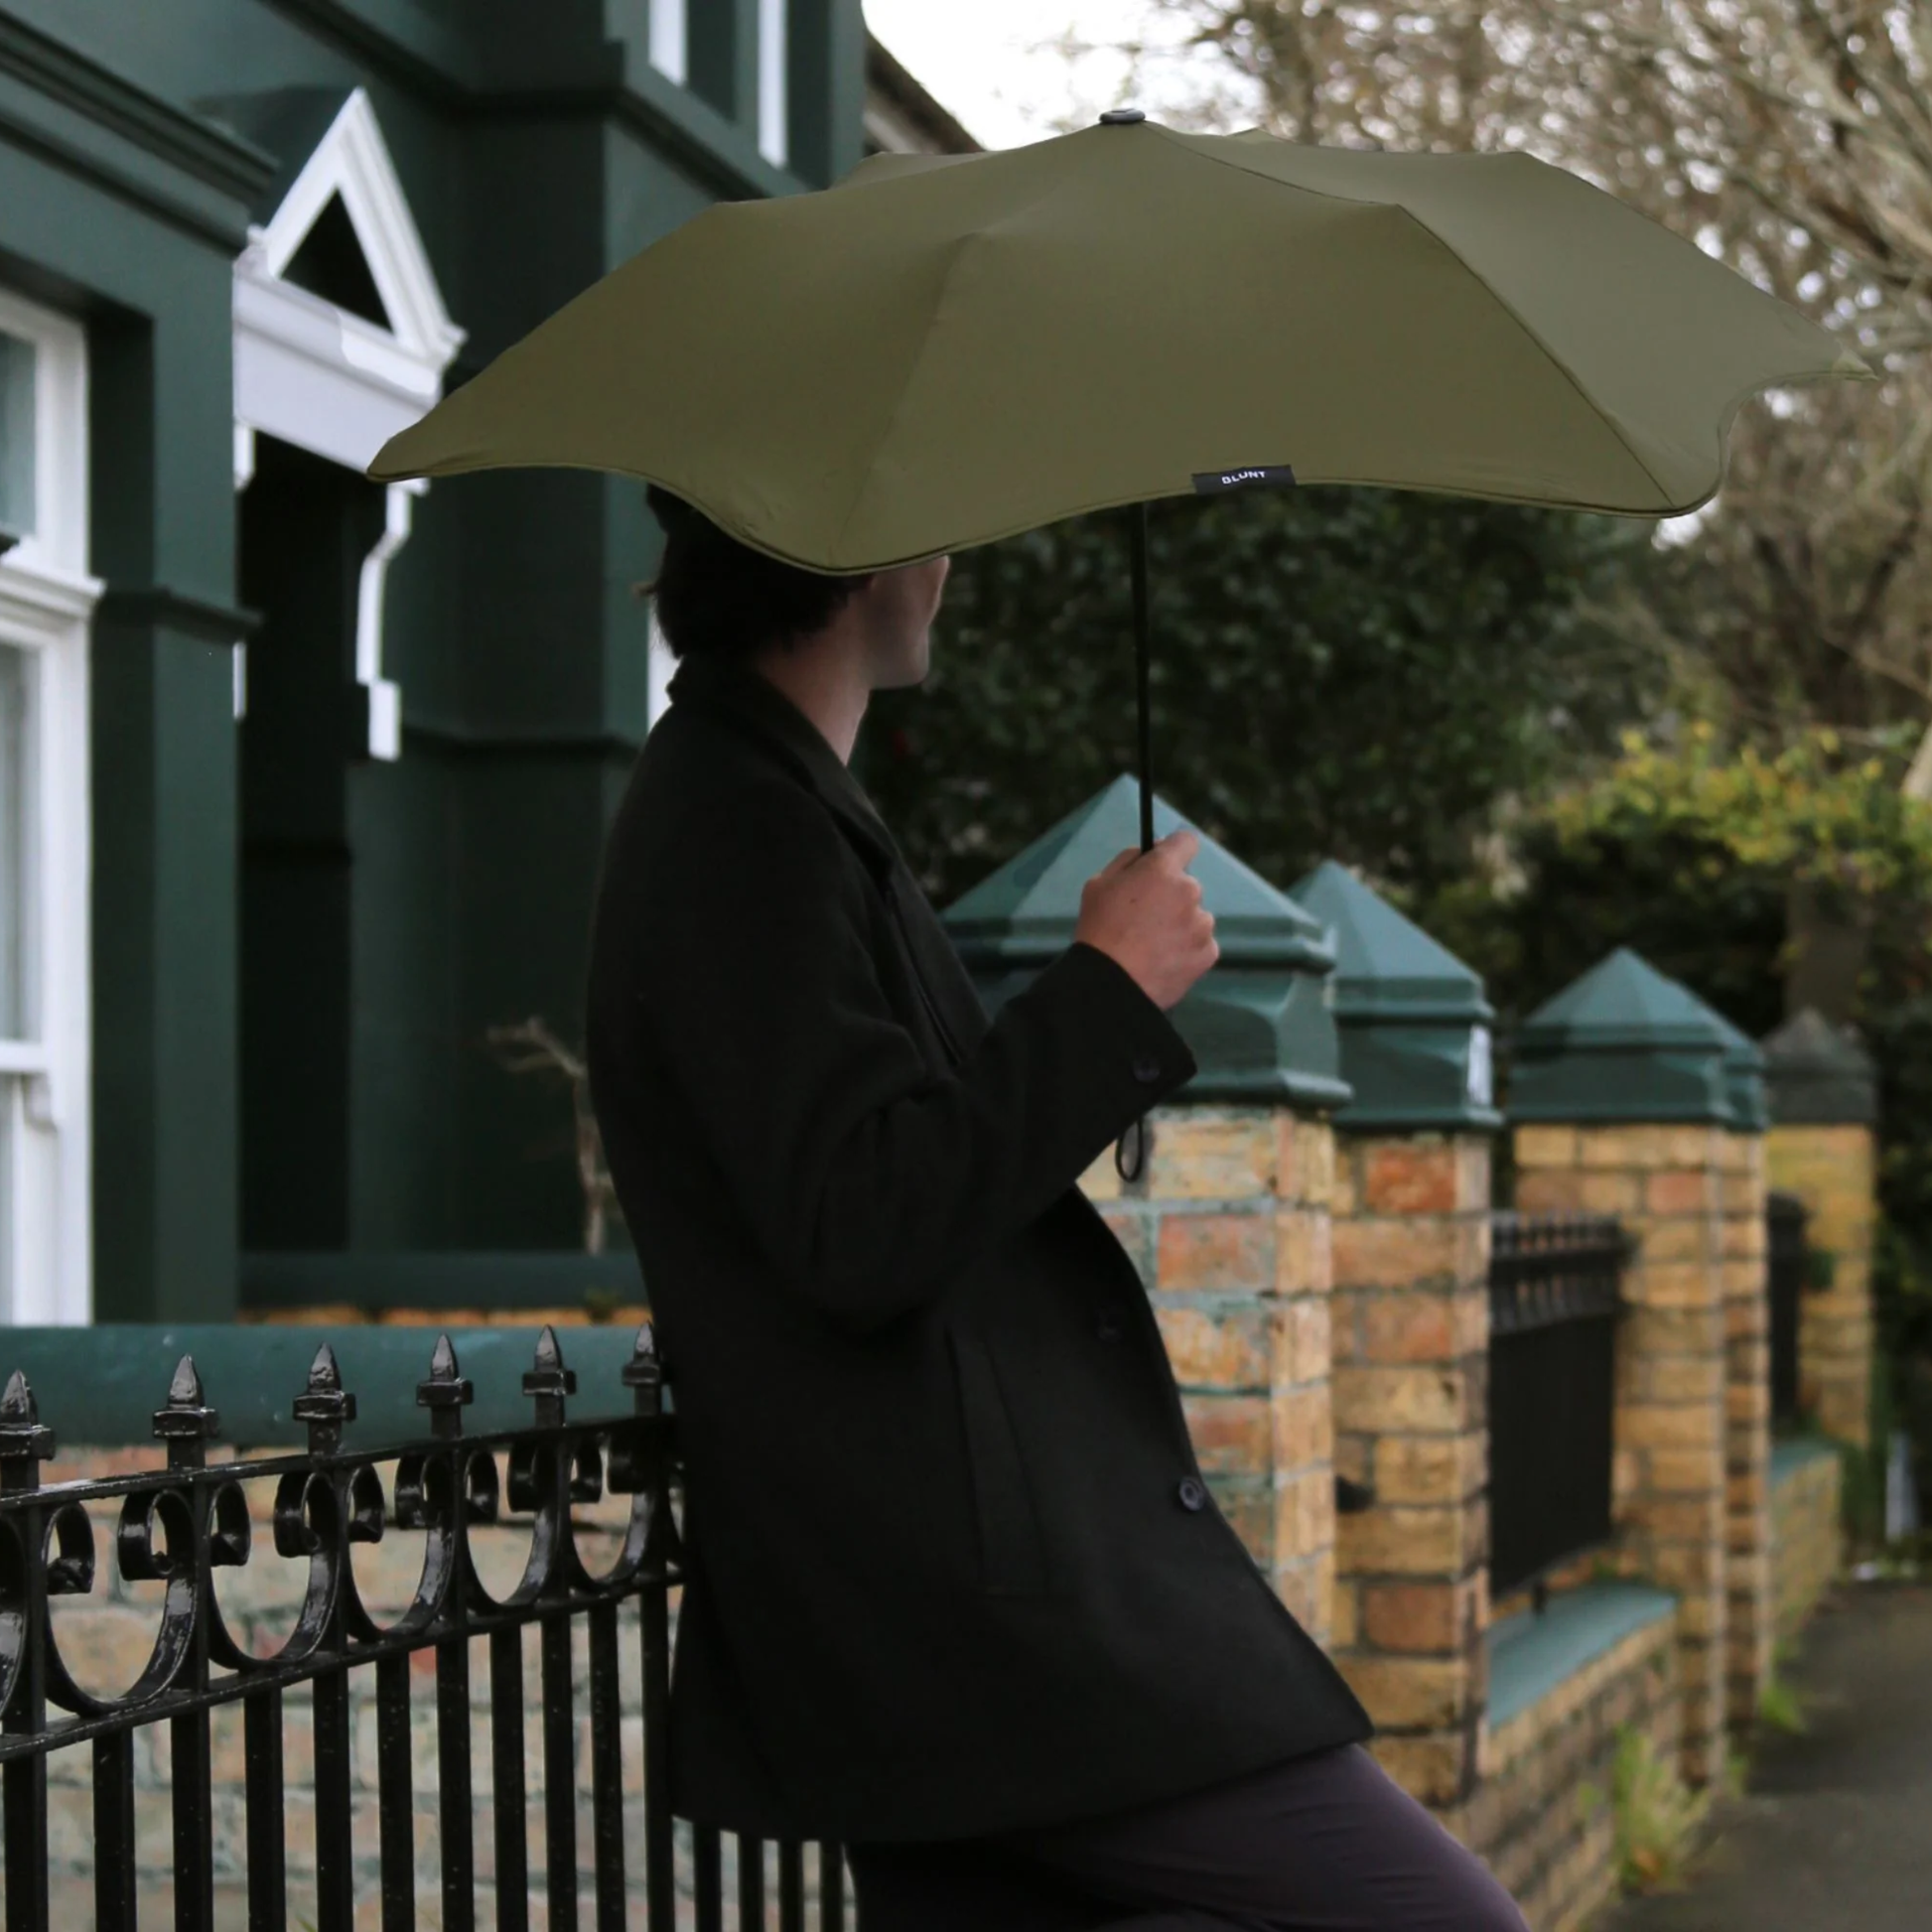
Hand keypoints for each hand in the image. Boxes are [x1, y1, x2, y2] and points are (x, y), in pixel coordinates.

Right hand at [1072, 829, 1217, 1010]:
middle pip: (1187, 885)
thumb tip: (1150, 851)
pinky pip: (1200, 943)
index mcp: (1162, 869)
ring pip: (1194, 916)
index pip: (1186, 841)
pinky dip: (1186, 950)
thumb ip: (1129, 860)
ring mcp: (1202, 923)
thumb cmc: (1099, 931)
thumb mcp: (1099, 884)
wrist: (1111, 984)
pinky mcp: (1208, 952)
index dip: (1176, 849)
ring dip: (1180, 924)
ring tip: (1150, 946)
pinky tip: (1162, 960)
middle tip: (1144, 919)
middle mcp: (1189, 891)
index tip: (1170, 859)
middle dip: (1170, 896)